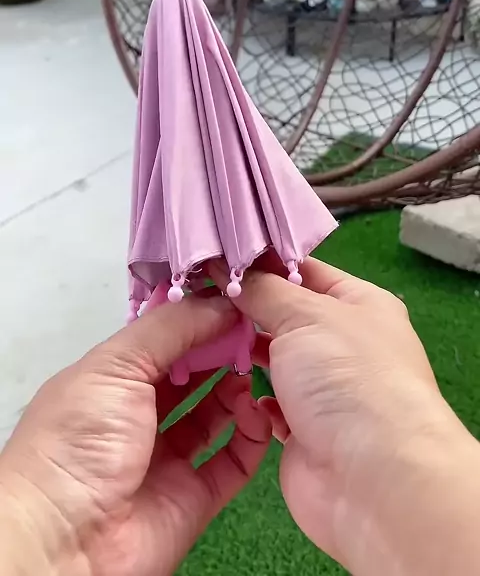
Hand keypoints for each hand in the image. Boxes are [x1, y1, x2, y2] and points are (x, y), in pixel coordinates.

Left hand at [0, 296, 270, 575]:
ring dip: (238, 389)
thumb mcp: (115, 367)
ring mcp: (168, 457)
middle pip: (193, 375)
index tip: (236, 299)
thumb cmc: (78, 440)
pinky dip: (252, 436)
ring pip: (216, 415)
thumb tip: (220, 302)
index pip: (163, 340)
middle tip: (256, 330)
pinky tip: (259, 411)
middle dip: (223, 351)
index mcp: (112, 379)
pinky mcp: (195, 497)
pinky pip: (234, 462)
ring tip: (258, 367)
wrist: (65, 543)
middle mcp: (140, 415)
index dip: (198, 319)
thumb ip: (170, 329)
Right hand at [210, 256, 479, 575]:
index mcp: (358, 303)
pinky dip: (246, 395)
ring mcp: (322, 388)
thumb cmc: (347, 378)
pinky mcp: (302, 428)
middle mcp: (342, 342)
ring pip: (270, 357)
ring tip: (195, 333)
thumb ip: (261, 289)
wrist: (372, 479)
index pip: (301, 270)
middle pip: (282, 314)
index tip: (211, 255)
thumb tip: (225, 268)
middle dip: (242, 306)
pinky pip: (265, 403)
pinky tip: (221, 383)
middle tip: (191, 293)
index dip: (259, 261)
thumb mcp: (305, 314)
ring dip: (239, 349)